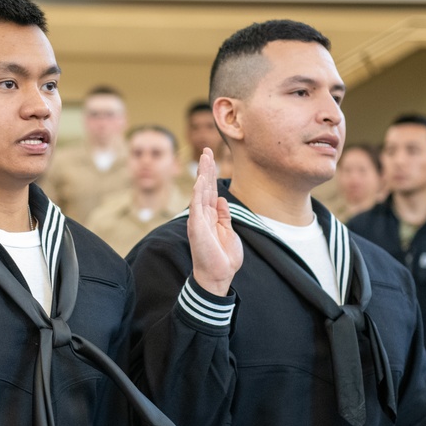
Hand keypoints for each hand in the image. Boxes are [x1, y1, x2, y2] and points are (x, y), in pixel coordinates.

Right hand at [187, 147, 242, 295]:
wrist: (218, 276)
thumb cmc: (223, 257)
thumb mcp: (229, 231)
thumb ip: (224, 215)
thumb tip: (220, 199)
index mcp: (210, 216)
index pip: (209, 190)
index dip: (211, 174)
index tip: (211, 157)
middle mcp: (202, 215)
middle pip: (203, 186)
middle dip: (206, 168)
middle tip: (206, 149)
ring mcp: (198, 220)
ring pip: (199, 192)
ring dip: (202, 174)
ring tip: (204, 157)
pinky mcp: (196, 227)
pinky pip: (196, 206)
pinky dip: (197, 193)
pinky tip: (199, 180)